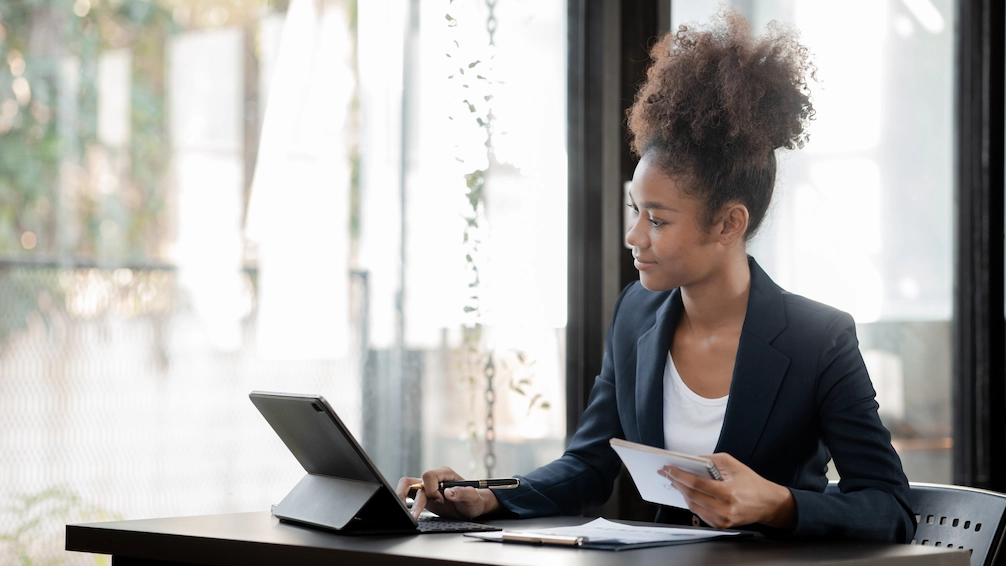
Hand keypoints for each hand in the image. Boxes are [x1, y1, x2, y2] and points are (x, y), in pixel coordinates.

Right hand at [395, 466, 500, 519]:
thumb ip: (462, 493)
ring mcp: (426, 487)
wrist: (471, 507)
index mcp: (444, 474)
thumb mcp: (472, 498)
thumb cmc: (473, 500)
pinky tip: (406, 513)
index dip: (432, 490)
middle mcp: (434, 479)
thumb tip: (447, 492)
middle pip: (412, 481)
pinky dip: (404, 502)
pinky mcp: (423, 496)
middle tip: (413, 513)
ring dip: (402, 499)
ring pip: (406, 486)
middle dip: (410, 498)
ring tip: (405, 513)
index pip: (428, 476)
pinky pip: (408, 495)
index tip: (441, 500)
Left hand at [660, 453, 795, 529]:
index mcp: (728, 493)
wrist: (767, 504)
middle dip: (676, 482)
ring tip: (675, 481)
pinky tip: (688, 492)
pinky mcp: (720, 525)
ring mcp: (722, 520)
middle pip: (691, 495)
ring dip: (682, 492)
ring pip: (692, 505)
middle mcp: (724, 509)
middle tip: (667, 473)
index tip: (668, 468)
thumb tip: (691, 460)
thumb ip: (711, 460)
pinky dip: (691, 501)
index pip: (696, 484)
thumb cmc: (752, 483)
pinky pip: (699, 513)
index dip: (679, 475)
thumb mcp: (734, 464)